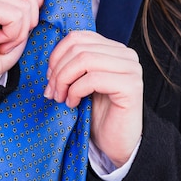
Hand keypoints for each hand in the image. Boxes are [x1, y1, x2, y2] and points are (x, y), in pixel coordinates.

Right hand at [0, 0, 43, 81]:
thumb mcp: (20, 24)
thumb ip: (29, 3)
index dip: (36, 3)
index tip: (20, 24)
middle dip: (28, 21)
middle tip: (7, 37)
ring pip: (25, 5)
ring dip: (19, 31)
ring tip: (1, 41)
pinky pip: (16, 16)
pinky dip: (12, 35)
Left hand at [44, 31, 142, 167]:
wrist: (117, 144)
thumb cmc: (98, 114)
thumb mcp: (82, 82)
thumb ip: (74, 63)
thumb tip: (51, 60)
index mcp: (113, 48)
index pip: (78, 36)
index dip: (58, 54)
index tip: (49, 76)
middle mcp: (126, 54)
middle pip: (79, 48)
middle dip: (59, 70)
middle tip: (52, 91)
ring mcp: (131, 69)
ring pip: (85, 59)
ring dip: (65, 80)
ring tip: (61, 97)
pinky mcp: (131, 86)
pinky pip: (93, 78)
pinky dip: (76, 90)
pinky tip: (73, 103)